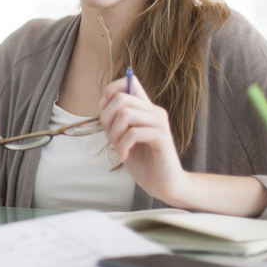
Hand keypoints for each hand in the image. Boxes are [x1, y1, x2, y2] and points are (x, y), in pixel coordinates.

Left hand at [98, 74, 185, 203]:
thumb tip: (103, 105)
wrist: (163, 185)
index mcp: (146, 109)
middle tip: (111, 138)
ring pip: (126, 113)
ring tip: (118, 147)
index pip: (130, 81)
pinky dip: (123, 145)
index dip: (110, 90)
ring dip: (114, 133)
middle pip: (122, 98)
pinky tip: (124, 156)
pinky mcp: (162, 137)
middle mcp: (154, 111)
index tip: (103, 110)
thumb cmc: (143, 162)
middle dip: (107, 118)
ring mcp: (160, 123)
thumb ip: (116, 121)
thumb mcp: (122, 138)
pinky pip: (134, 132)